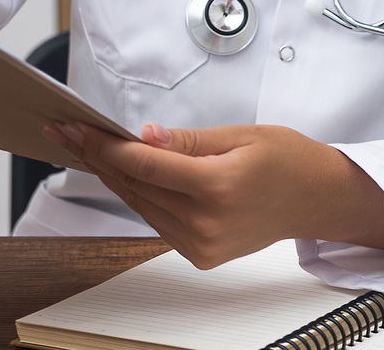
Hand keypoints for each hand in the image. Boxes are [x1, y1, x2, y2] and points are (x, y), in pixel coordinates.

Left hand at [41, 120, 383, 268]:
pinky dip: (139, 195)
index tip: (74, 128)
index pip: (143, 165)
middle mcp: (206, 222)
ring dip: (113, 176)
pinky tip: (124, 173)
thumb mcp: (240, 135)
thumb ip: (187, 141)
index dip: (103, 145)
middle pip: (135, 186)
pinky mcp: (201, 254)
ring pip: (140, 205)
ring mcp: (202, 244)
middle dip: (97, 156)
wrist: (316, 199)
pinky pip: (157, 220)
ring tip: (87, 147)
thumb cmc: (287, 159)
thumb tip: (144, 136)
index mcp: (217, 187)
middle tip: (67, 131)